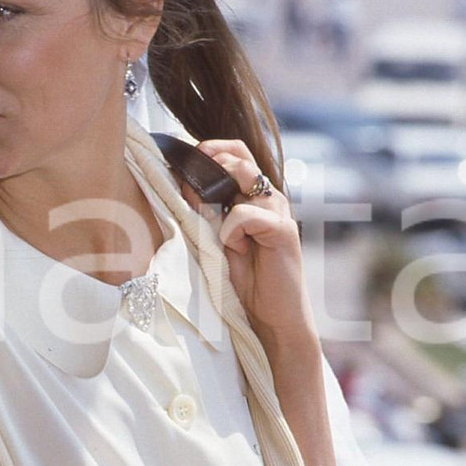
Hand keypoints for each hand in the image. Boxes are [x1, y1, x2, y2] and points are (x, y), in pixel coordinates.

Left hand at [183, 139, 311, 339]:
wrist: (272, 316)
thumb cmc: (245, 280)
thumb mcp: (216, 240)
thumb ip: (204, 211)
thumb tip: (182, 183)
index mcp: (254, 197)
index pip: (236, 153)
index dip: (211, 150)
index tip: (187, 163)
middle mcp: (269, 198)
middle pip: (240, 157)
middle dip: (212, 168)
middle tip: (195, 194)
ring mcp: (278, 212)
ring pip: (245, 176)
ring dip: (221, 198)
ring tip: (220, 233)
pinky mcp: (283, 230)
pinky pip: (246, 213)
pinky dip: (231, 228)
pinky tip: (235, 247)